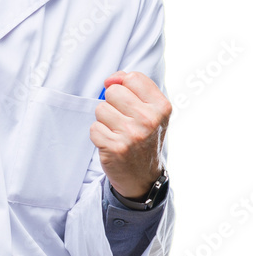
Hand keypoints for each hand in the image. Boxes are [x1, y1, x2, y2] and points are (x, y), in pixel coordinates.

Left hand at [90, 71, 171, 200]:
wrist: (143, 177)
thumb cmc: (144, 138)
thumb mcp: (150, 112)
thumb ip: (133, 89)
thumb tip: (110, 79)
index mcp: (161, 107)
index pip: (132, 78)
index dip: (123, 85)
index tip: (126, 100)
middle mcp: (149, 120)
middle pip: (113, 92)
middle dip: (112, 104)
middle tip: (122, 120)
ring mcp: (132, 135)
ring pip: (101, 109)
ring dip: (104, 120)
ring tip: (117, 132)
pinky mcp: (115, 148)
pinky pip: (94, 128)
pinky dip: (99, 135)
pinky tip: (111, 144)